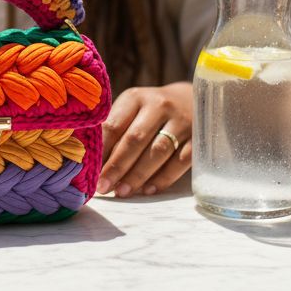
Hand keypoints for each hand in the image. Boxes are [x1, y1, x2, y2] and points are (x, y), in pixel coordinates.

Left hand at [96, 82, 192, 197]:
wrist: (192, 100)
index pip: (114, 125)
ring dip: (137, 175)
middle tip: (103, 186)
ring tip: (122, 192)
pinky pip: (180, 161)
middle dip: (117, 166)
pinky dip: (163, 178)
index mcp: (135, 98)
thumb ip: (114, 130)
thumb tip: (91, 161)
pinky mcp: (199, 138)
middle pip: (135, 139)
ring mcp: (181, 121)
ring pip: (157, 152)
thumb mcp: (132, 109)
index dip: (102, 150)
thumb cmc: (150, 111)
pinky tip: (148, 190)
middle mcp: (158, 106)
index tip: (90, 171)